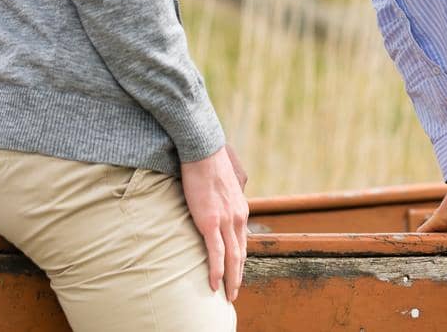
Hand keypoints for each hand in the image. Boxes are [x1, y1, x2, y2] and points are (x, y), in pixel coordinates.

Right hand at [181, 147, 248, 301]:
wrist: (203, 151)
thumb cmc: (209, 163)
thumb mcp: (226, 182)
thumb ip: (227, 195)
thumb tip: (224, 196)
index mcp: (241, 209)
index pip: (243, 241)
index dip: (240, 260)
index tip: (237, 273)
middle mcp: (238, 217)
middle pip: (240, 254)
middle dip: (238, 276)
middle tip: (234, 293)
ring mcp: (226, 221)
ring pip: (231, 258)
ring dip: (231, 280)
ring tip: (228, 296)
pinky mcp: (210, 221)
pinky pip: (215, 252)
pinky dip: (216, 271)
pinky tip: (214, 284)